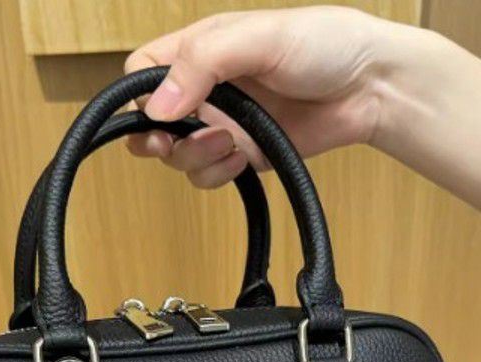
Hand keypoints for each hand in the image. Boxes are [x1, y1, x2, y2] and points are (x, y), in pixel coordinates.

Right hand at [125, 7, 480, 206]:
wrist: (371, 88)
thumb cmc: (325, 45)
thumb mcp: (259, 38)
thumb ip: (202, 63)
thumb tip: (156, 105)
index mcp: (201, 49)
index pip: (143, 71)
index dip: (138, 96)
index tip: (157, 115)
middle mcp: (206, 88)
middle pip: (153, 122)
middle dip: (160, 139)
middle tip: (173, 144)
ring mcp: (223, 124)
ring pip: (178, 154)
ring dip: (195, 157)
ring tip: (230, 143)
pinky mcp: (242, 154)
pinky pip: (208, 175)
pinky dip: (216, 174)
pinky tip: (241, 158)